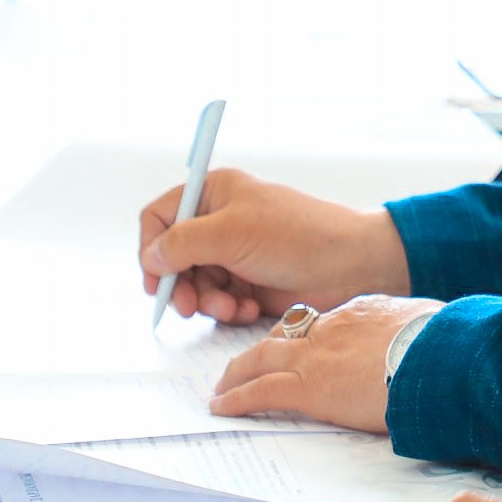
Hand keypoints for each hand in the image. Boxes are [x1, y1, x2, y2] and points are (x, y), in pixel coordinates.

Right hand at [137, 168, 411, 324]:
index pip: (160, 217)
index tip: (155, 279)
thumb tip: (150, 258)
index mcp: (214, 193)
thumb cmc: (298, 236)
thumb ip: (182, 243)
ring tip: (232, 307)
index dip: (151, 248)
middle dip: (180, 285)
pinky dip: (228, 308)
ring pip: (195, 284)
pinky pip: (219, 300)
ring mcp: (235, 253)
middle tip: (188, 308)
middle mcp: (220, 221)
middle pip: (174, 258)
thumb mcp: (231, 233)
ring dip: (208, 301)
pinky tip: (249, 309)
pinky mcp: (249, 281)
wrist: (350, 265)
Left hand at [209, 294, 440, 433]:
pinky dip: (237, 399)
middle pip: (284, 333)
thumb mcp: (430, 326)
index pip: (323, 322)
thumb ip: (416, 333)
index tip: (297, 345)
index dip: (305, 335)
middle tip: (245, 362)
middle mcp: (333, 327)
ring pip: (262, 358)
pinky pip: (261, 391)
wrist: (440, 357)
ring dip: (237, 373)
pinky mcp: (310, 387)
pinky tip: (222, 407)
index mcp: (363, 312)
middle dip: (262, 349)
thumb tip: (426, 341)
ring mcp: (318, 355)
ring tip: (222, 386)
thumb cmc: (447, 345)